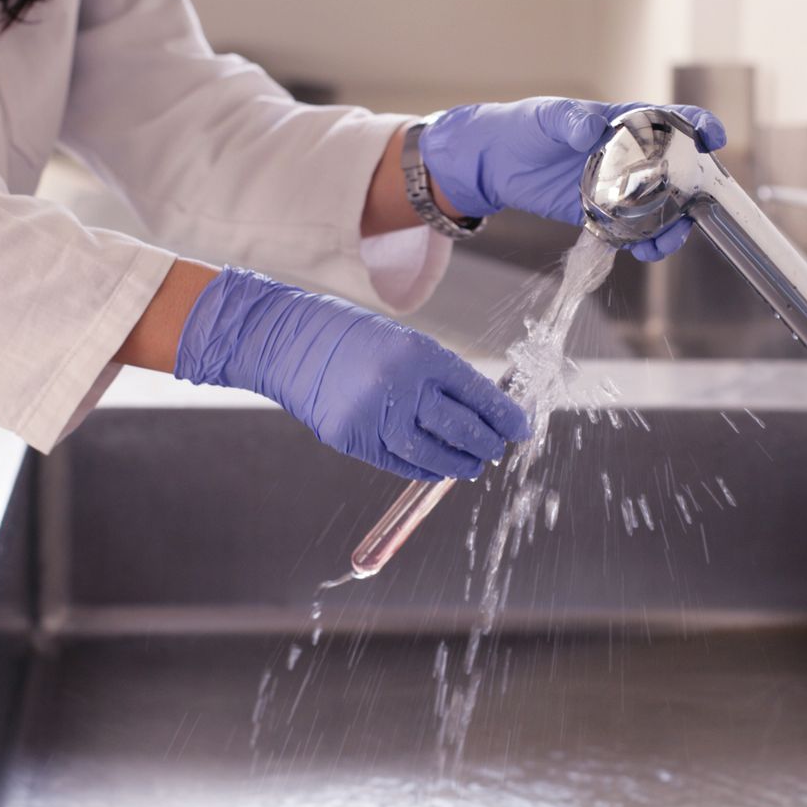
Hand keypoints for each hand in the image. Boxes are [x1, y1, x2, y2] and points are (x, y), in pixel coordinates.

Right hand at [174, 268, 528, 480]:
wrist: (286, 340)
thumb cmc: (350, 337)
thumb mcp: (402, 341)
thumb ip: (437, 376)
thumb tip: (478, 412)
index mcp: (419, 352)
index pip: (476, 392)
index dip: (503, 415)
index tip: (520, 428)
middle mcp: (400, 385)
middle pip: (460, 427)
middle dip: (486, 442)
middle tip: (496, 448)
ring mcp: (373, 415)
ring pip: (430, 454)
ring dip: (458, 464)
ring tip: (472, 465)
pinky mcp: (351, 438)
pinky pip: (397, 462)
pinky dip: (422, 469)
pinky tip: (436, 469)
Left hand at [419, 97, 726, 260]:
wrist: (496, 162)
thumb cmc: (526, 127)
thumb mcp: (547, 117)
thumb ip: (569, 120)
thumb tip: (588, 129)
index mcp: (626, 124)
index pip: (673, 121)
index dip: (699, 127)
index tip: (713, 139)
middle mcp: (631, 157)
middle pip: (678, 174)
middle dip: (693, 194)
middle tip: (692, 212)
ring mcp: (619, 188)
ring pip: (661, 209)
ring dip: (672, 227)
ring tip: (664, 244)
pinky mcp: (601, 214)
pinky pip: (632, 231)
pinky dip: (643, 243)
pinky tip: (642, 252)